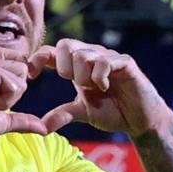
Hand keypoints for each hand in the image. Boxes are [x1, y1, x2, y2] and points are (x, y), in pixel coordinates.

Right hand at [0, 48, 47, 147]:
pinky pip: (15, 85)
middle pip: (23, 69)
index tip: (5, 96)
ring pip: (22, 76)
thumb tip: (44, 129)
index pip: (15, 58)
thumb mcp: (0, 120)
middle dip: (14, 92)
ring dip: (10, 98)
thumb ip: (21, 119)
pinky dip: (6, 101)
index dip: (19, 75)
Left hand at [29, 39, 172, 134]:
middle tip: (73, 83)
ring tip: (93, 88)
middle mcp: (92, 56)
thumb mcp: (83, 113)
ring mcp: (109, 57)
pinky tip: (103, 87)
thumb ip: (63, 115)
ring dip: (83, 75)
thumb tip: (41, 126)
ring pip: (83, 54)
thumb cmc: (113, 112)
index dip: (38, 58)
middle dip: (63, 66)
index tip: (31, 75)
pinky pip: (105, 61)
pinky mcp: (125, 63)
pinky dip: (99, 76)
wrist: (141, 120)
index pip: (52, 51)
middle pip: (65, 45)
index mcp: (78, 66)